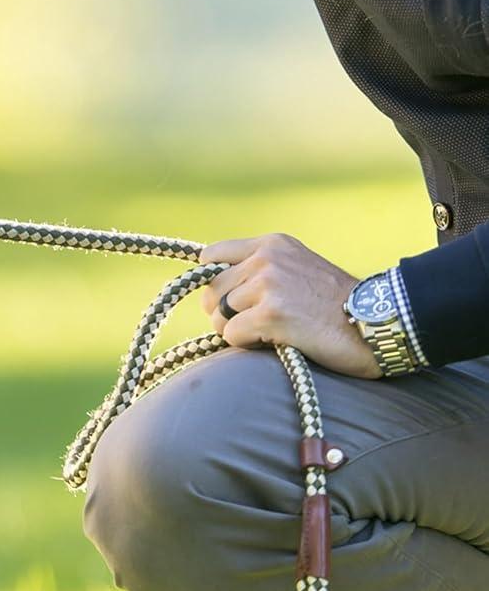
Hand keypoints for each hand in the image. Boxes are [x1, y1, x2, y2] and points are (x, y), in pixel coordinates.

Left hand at [199, 233, 379, 378]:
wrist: (379, 323)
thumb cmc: (339, 306)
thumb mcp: (300, 269)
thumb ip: (263, 270)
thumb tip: (216, 291)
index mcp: (271, 245)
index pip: (212, 257)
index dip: (216, 283)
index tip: (230, 300)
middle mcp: (266, 259)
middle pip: (211, 291)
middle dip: (224, 313)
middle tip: (253, 325)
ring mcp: (268, 285)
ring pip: (218, 315)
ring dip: (237, 331)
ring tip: (269, 334)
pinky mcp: (271, 314)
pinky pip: (232, 334)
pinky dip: (247, 345)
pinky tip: (275, 342)